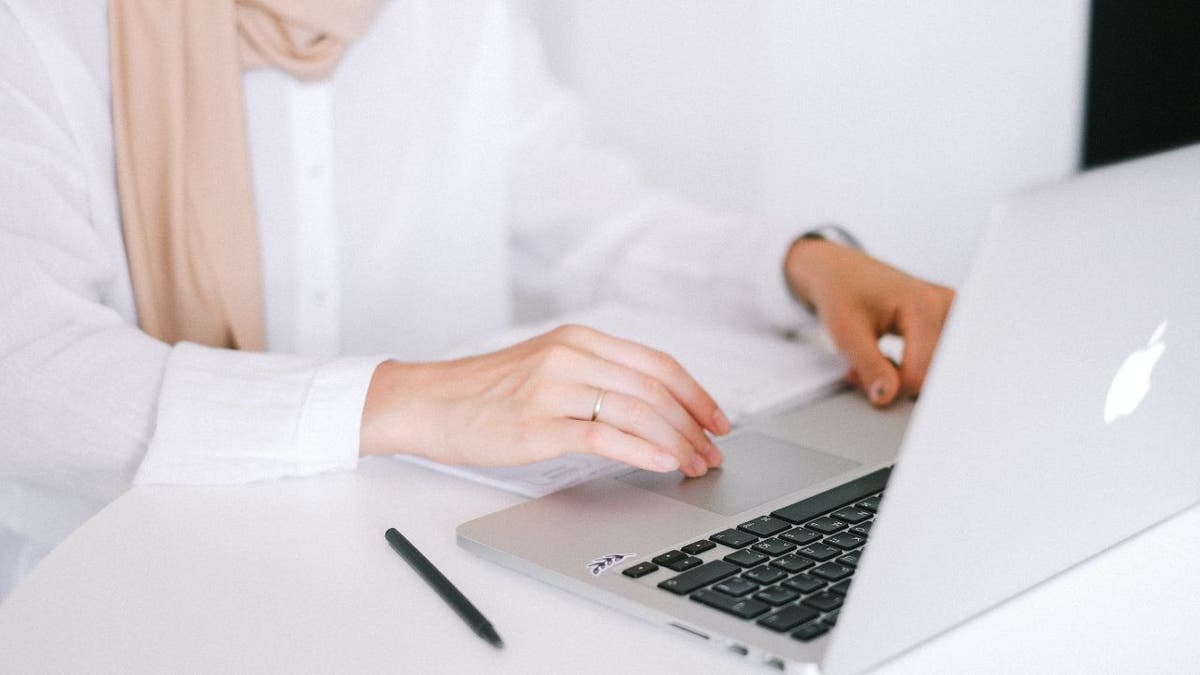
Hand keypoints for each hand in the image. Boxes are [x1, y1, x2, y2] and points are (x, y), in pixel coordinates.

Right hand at [359, 325, 729, 475]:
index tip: (718, 421)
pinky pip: (603, 437)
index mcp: (579, 339)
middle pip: (655, 388)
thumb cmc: (485, 393)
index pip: (657, 363)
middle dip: (694, 424)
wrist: (426, 403)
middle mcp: (570, 356)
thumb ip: (595, 376)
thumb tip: (654, 408)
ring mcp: (553, 388)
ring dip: (676, 442)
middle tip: (713, 452)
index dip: (697, 394)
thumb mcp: (546, 367)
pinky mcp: (537, 423)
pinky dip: (641, 451)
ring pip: (636, 411)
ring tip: (694, 465)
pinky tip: (662, 464)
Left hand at [785, 238, 954, 406]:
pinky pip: (938, 361)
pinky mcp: (950, 322)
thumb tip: (887, 398)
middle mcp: (947, 306)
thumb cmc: (841, 294)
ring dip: (905, 378)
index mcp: (924, 305)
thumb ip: (869, 367)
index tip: (859, 379)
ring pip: (936, 371)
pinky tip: (892, 360)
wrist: (842, 272)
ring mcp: (953, 313)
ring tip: (877, 362)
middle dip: (898, 383)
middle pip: (932, 374)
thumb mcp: (846, 333)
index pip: (920, 373)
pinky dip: (913, 369)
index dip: (889, 388)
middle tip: (865, 372)